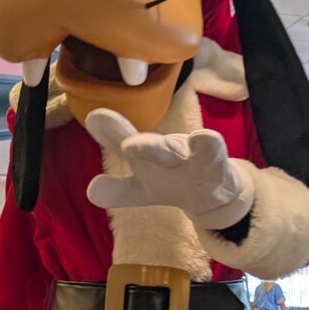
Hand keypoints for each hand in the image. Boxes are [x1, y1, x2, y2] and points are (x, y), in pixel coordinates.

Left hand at [85, 109, 254, 230]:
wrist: (214, 191)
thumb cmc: (172, 182)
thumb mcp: (142, 190)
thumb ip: (117, 190)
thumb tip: (91, 191)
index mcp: (146, 156)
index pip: (127, 144)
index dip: (111, 132)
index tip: (94, 117)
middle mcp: (166, 149)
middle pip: (154, 146)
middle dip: (143, 145)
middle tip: (129, 145)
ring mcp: (192, 153)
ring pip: (181, 149)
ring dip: (171, 148)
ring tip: (164, 147)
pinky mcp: (217, 161)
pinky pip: (213, 151)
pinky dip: (209, 146)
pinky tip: (204, 139)